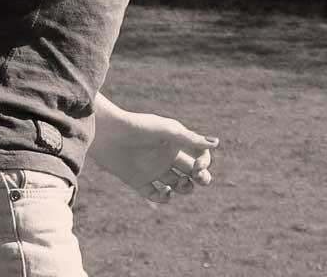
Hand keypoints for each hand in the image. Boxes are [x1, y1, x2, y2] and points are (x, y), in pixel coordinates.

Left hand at [89, 107, 218, 205]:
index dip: (204, 163)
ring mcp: (154, 169)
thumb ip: (191, 139)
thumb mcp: (168, 132)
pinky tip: (165, 193)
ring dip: (184, 188)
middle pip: (192, 171)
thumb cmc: (140, 128)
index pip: (199, 155)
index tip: (198, 167)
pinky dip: (163, 198)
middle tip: (199, 179)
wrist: (109, 134)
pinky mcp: (139, 181)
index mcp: (177, 142)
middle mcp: (168, 156)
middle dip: (200, 178)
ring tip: (181, 186)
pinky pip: (155, 194)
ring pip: (176, 184)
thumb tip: (217, 143)